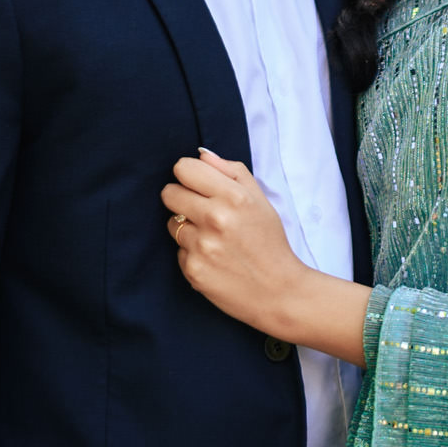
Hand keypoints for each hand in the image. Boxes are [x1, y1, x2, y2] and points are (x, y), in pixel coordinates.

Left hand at [162, 149, 307, 333]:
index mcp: (234, 197)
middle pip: (169, 193)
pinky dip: (192, 253)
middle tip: (200, 210)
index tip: (197, 185)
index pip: (184, 169)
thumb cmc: (269, 243)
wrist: (278, 292)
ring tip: (212, 239)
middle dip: (181, 198)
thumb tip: (201, 154)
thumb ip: (231, 172)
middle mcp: (215, 219)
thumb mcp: (260, 201)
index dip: (189, 175)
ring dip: (187, 228)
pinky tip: (213, 258)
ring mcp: (202, 246)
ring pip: (172, 222)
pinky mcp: (192, 269)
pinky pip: (178, 251)